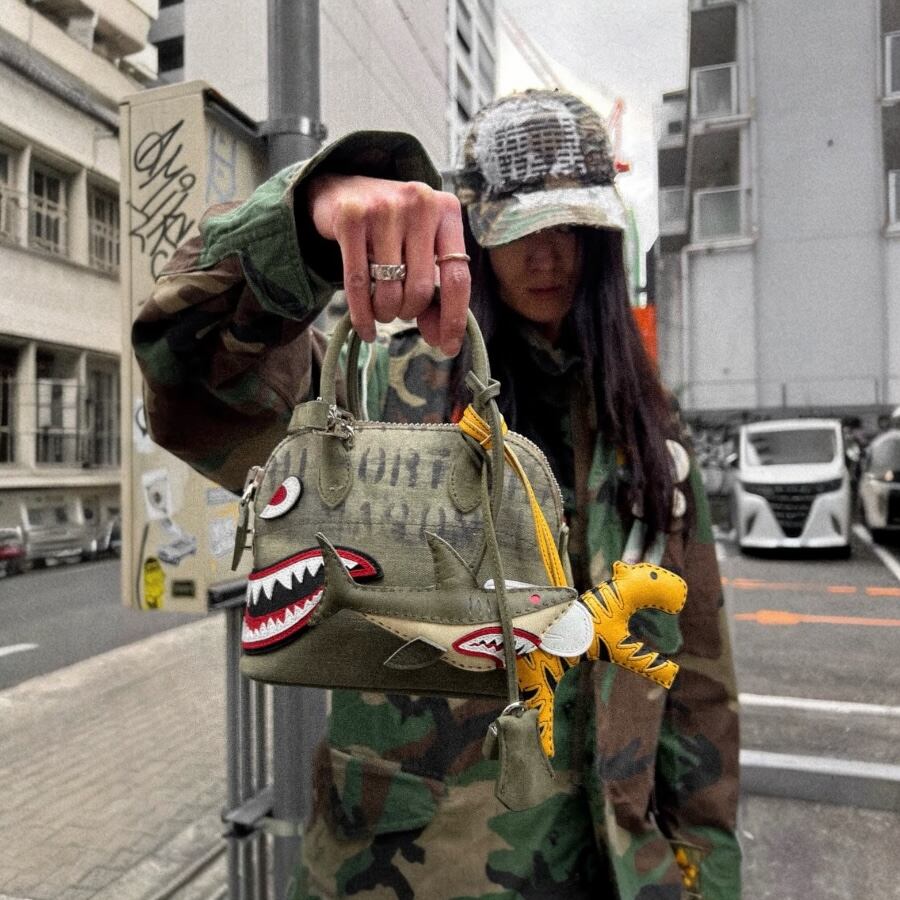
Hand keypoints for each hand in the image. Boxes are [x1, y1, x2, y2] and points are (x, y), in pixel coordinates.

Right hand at [308, 174, 470, 354]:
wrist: (343, 190)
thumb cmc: (391, 228)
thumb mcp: (419, 249)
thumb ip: (434, 290)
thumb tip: (441, 339)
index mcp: (447, 210)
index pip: (458, 276)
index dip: (454, 318)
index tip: (449, 347)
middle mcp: (420, 203)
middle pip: (421, 289)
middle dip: (408, 312)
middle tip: (399, 311)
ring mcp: (384, 208)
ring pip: (390, 290)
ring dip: (385, 313)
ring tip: (382, 309)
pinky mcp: (350, 219)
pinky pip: (357, 284)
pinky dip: (362, 316)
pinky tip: (366, 330)